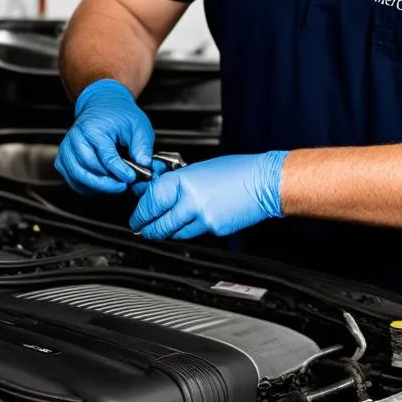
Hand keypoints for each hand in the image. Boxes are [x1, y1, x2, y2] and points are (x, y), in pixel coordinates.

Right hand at [54, 79, 154, 194]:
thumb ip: (142, 146)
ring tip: (115, 185)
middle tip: (124, 185)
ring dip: (98, 186)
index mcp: (93, 128)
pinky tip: (102, 183)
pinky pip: (73, 180)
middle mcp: (75, 139)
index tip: (131, 178)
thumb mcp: (138, 125)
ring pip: (79, 177)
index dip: (120, 171)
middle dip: (108, 182)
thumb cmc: (119, 114)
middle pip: (89, 169)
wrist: (102, 105)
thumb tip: (144, 165)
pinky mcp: (64, 159)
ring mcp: (66, 149)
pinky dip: (88, 187)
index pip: (106, 157)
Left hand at [129, 151, 288, 239]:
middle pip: (159, 223)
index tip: (137, 216)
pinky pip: (194, 233)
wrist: (264, 182)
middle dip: (147, 229)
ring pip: (175, 233)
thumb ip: (177, 182)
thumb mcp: (199, 169)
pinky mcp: (215, 229)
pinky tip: (188, 223)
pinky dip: (187, 230)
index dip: (141, 211)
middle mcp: (192, 201)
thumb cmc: (237, 170)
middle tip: (141, 229)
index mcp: (184, 181)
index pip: (151, 200)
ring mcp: (204, 218)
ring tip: (160, 230)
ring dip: (165, 232)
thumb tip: (158, 193)